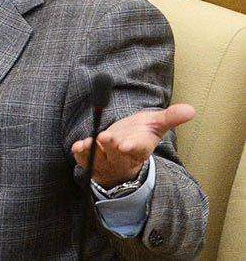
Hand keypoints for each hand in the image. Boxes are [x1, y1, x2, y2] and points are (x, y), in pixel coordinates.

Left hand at [71, 104, 195, 187]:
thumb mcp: (155, 125)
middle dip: (110, 147)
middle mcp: (123, 157)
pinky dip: (80, 154)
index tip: (125, 145)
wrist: (122, 149)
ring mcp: (106, 161)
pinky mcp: (91, 161)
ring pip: (98, 158)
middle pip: (116, 154)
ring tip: (87, 143)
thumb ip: (170, 117)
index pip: (137, 150)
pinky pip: (84, 159)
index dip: (132, 147)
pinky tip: (78, 146)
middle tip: (105, 136)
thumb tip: (191, 109)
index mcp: (140, 149)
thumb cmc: (139, 134)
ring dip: (92, 151)